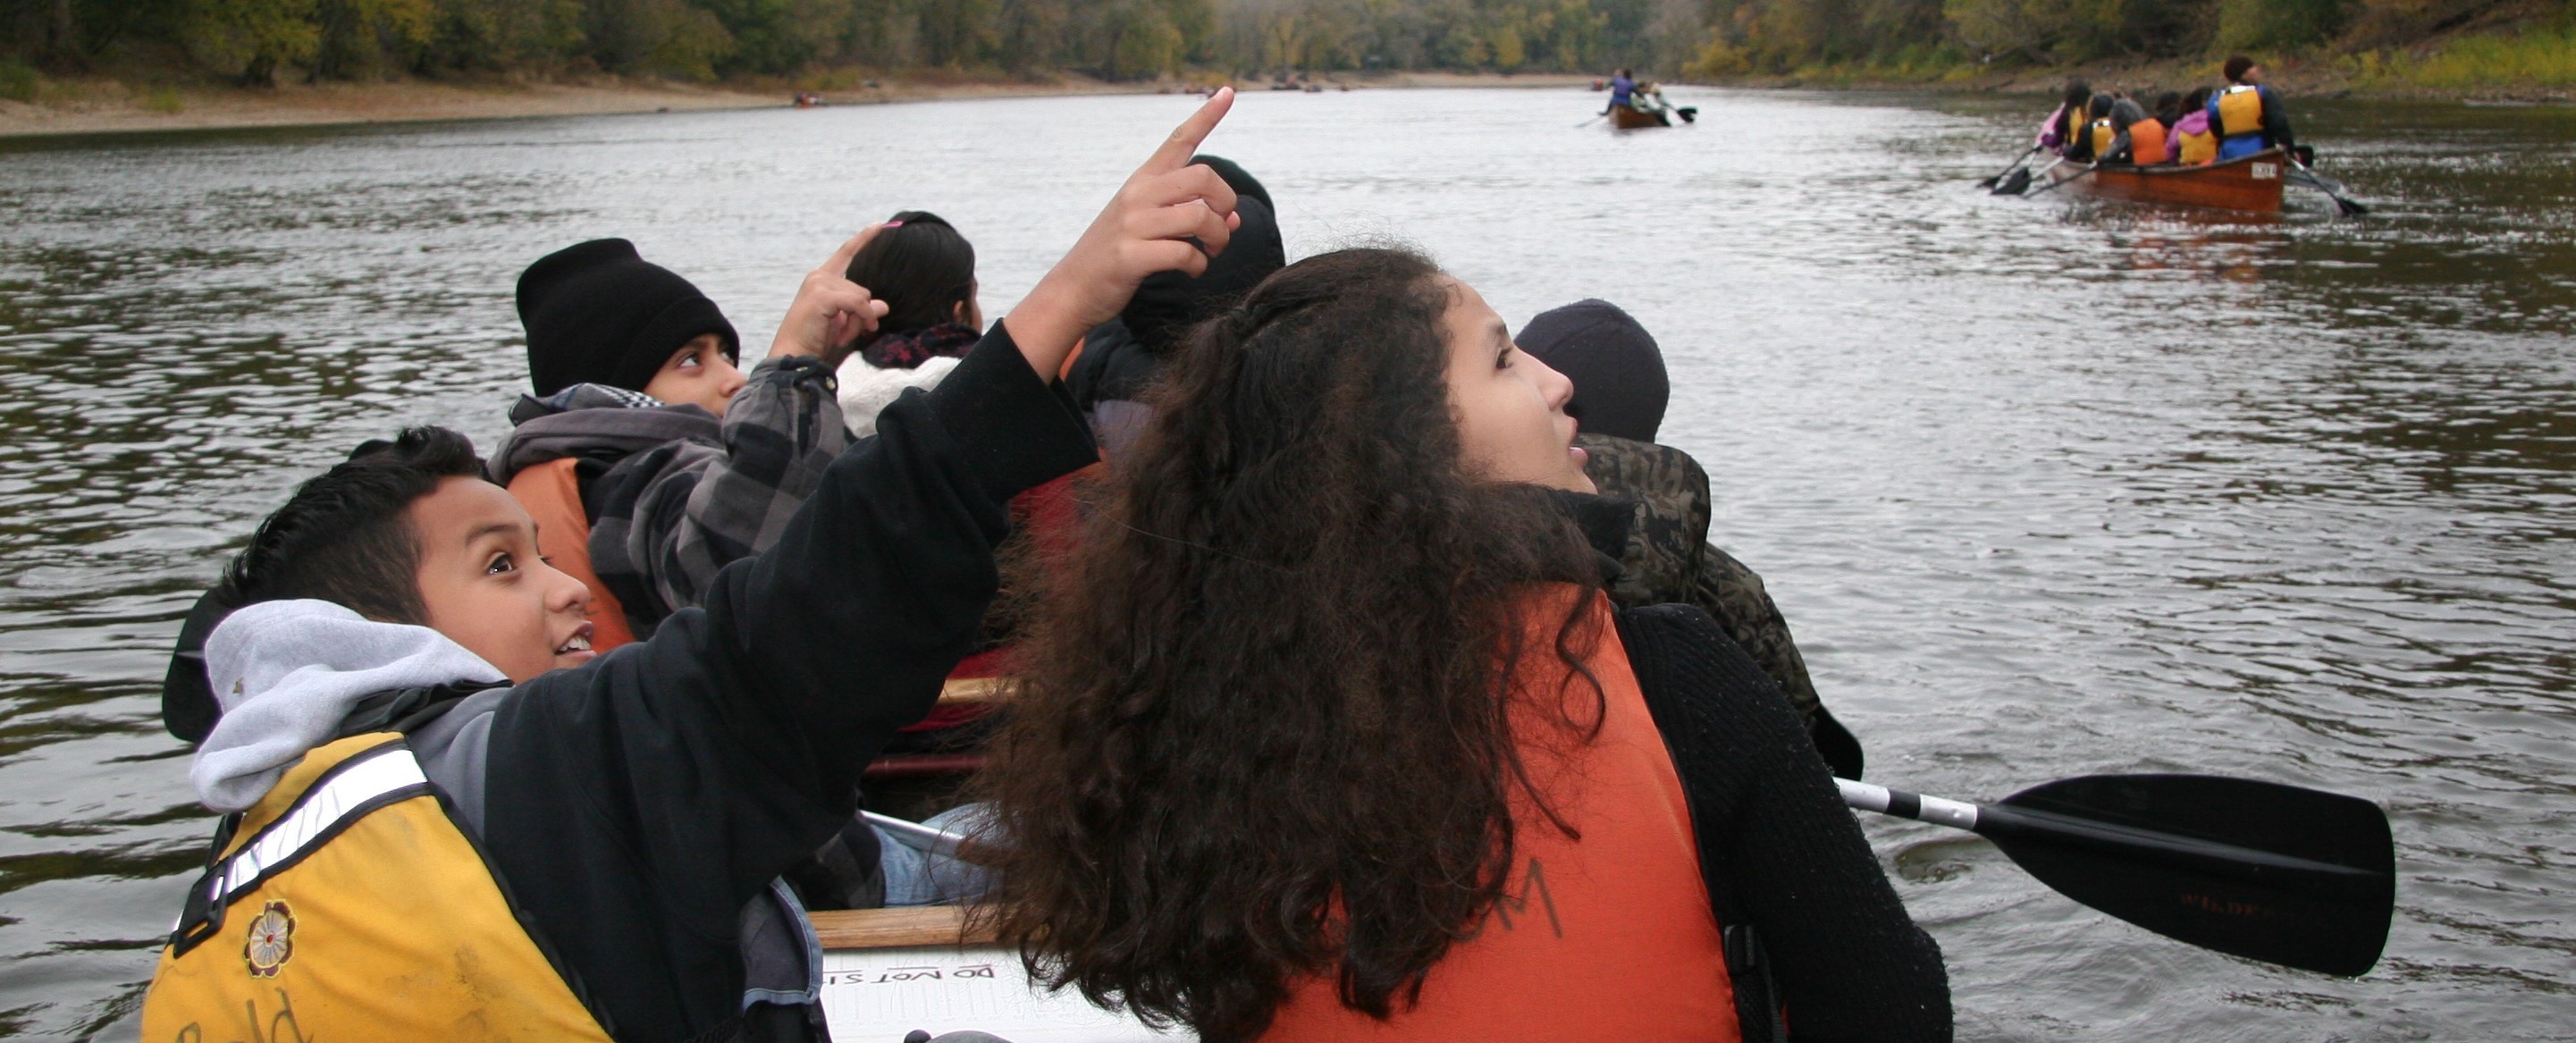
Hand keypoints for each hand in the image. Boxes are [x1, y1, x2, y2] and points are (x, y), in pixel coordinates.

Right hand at [770, 225, 893, 366]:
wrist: (796, 356)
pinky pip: (858, 303)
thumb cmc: (816, 342)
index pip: (846, 254)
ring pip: (862, 298)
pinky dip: (859, 319)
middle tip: (844, 334)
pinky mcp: (822, 295)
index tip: (880, 224)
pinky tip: (843, 335)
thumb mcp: (845, 324)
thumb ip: (862, 311)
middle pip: (862, 290)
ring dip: (857, 322)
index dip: (864, 239)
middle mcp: (819, 276)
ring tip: (838, 336)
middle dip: (861, 316)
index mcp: (822, 279)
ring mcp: (819, 283)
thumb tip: (884, 305)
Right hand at [1005, 87, 1239, 378]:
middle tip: (1223, 227)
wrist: (1073, 288)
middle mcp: (1137, 194)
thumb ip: (1186, 214)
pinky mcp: (1131, 255)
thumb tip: (1232, 219)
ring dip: (1217, 239)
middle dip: (1225, 203)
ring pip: (1199, 217)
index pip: (1179, 139)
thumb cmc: (1117, 254)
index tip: (1228, 92)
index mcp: (1142, 180)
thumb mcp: (1148, 224)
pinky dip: (1199, 265)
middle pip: (1203, 178)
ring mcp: (1132, 224)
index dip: (1207, 116)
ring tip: (1211, 252)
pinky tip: (1192, 270)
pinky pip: (1185, 253)